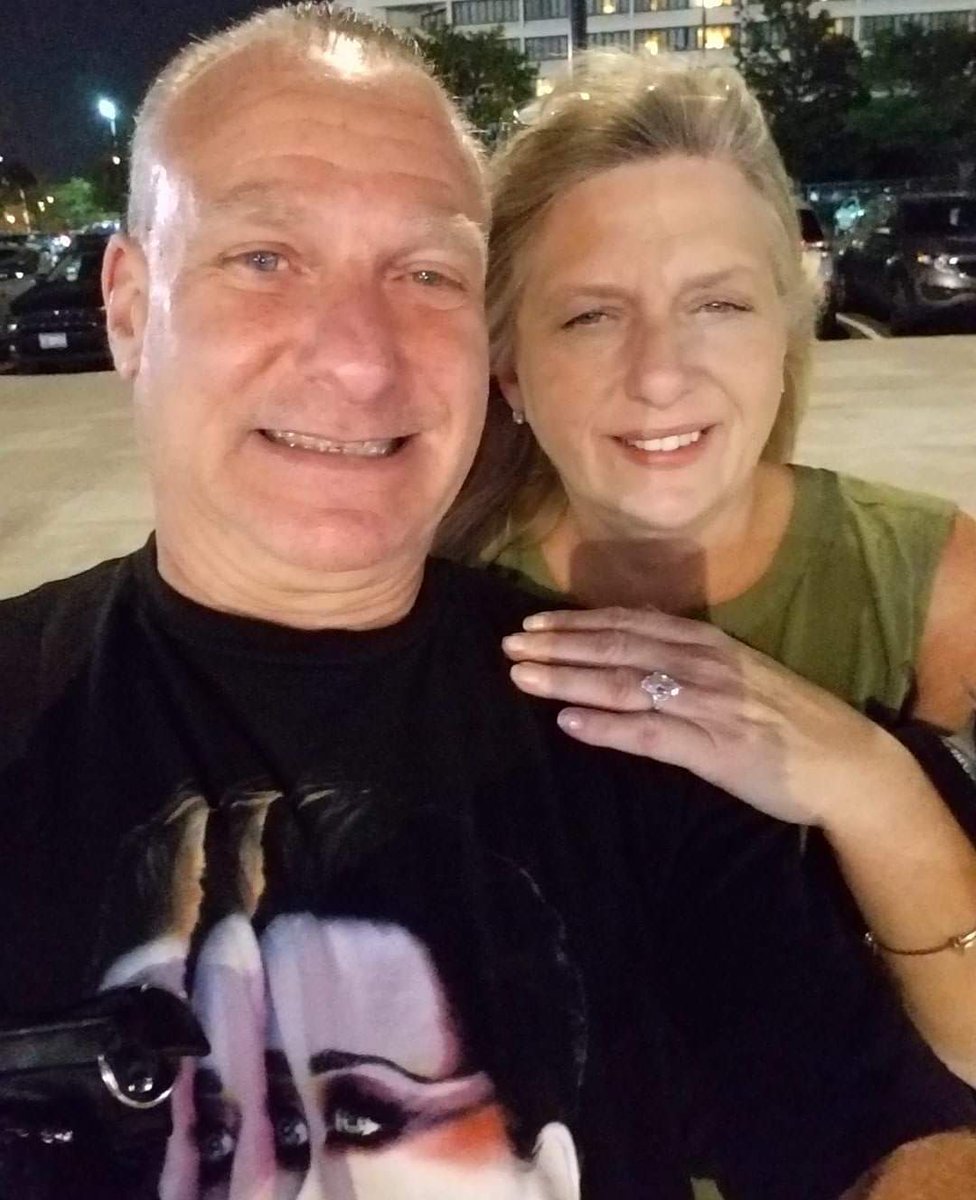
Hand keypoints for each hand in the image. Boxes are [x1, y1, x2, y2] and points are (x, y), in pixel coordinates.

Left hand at [502, 606, 912, 827]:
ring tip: (522, 677)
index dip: (577, 622)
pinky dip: (605, 726)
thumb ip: (686, 660)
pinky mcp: (713, 747)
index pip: (629, 624)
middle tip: (509, 644)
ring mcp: (706, 704)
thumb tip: (632, 651)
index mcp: (706, 643)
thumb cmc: (788, 719)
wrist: (845, 761)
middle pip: (616, 647)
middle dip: (559, 645)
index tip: (533, 622)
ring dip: (568, 678)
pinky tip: (569, 723)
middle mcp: (702, 664)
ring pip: (624, 683)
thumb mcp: (737, 673)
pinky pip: (648, 733)